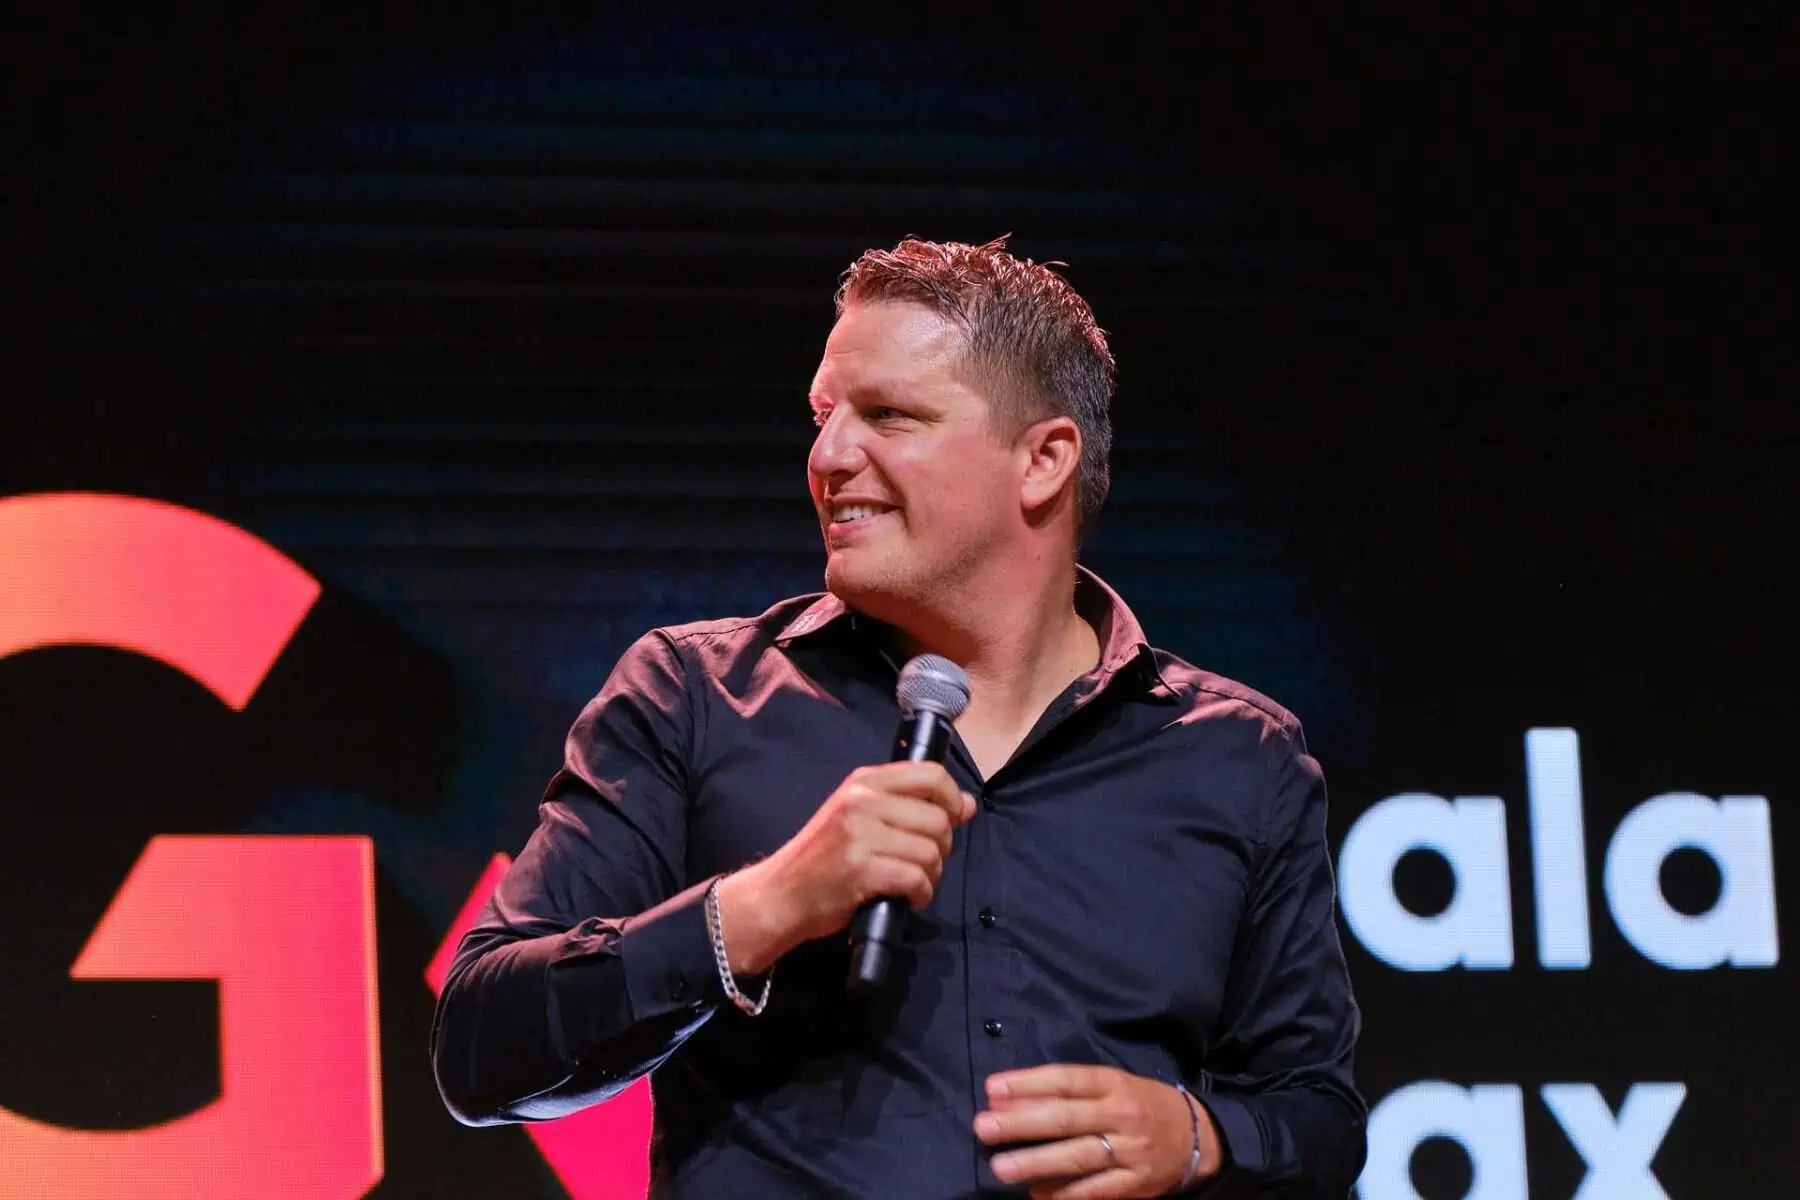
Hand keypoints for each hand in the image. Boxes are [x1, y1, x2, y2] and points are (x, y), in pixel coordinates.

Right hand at [715, 761, 974, 971]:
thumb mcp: (861, 817)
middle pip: (938, 818)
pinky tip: (907, 898)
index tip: (950, 820)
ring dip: (931, 875)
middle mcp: (862, 800)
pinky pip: (916, 878)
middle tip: (923, 863)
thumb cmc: (823, 857)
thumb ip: (910, 805)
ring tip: (913, 882)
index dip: (951, 799)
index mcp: (864, 781)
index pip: (931, 774)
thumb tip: (967, 805)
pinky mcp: (861, 869)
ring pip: (931, 851)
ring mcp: (861, 834)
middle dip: (942, 847)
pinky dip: (920, 894)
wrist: (780, 893)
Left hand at [974, 1064, 1220, 1197]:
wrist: (1196, 1135)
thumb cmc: (1139, 1104)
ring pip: (1078, 1156)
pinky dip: (1066, 1194)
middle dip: (1022, 1123)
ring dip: (1037, 1162)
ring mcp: (1129, 1151)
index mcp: (1112, 1083)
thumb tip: (1007, 1097)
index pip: (1066, 1080)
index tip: (991, 1088)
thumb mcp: (1110, 1086)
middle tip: (984, 1127)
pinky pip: (1096, 1191)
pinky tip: (1037, 1195)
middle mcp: (1121, 1114)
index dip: (1028, 1083)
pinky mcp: (1135, 1184)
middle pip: (1067, 1117)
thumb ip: (1064, 1091)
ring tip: (1001, 1167)